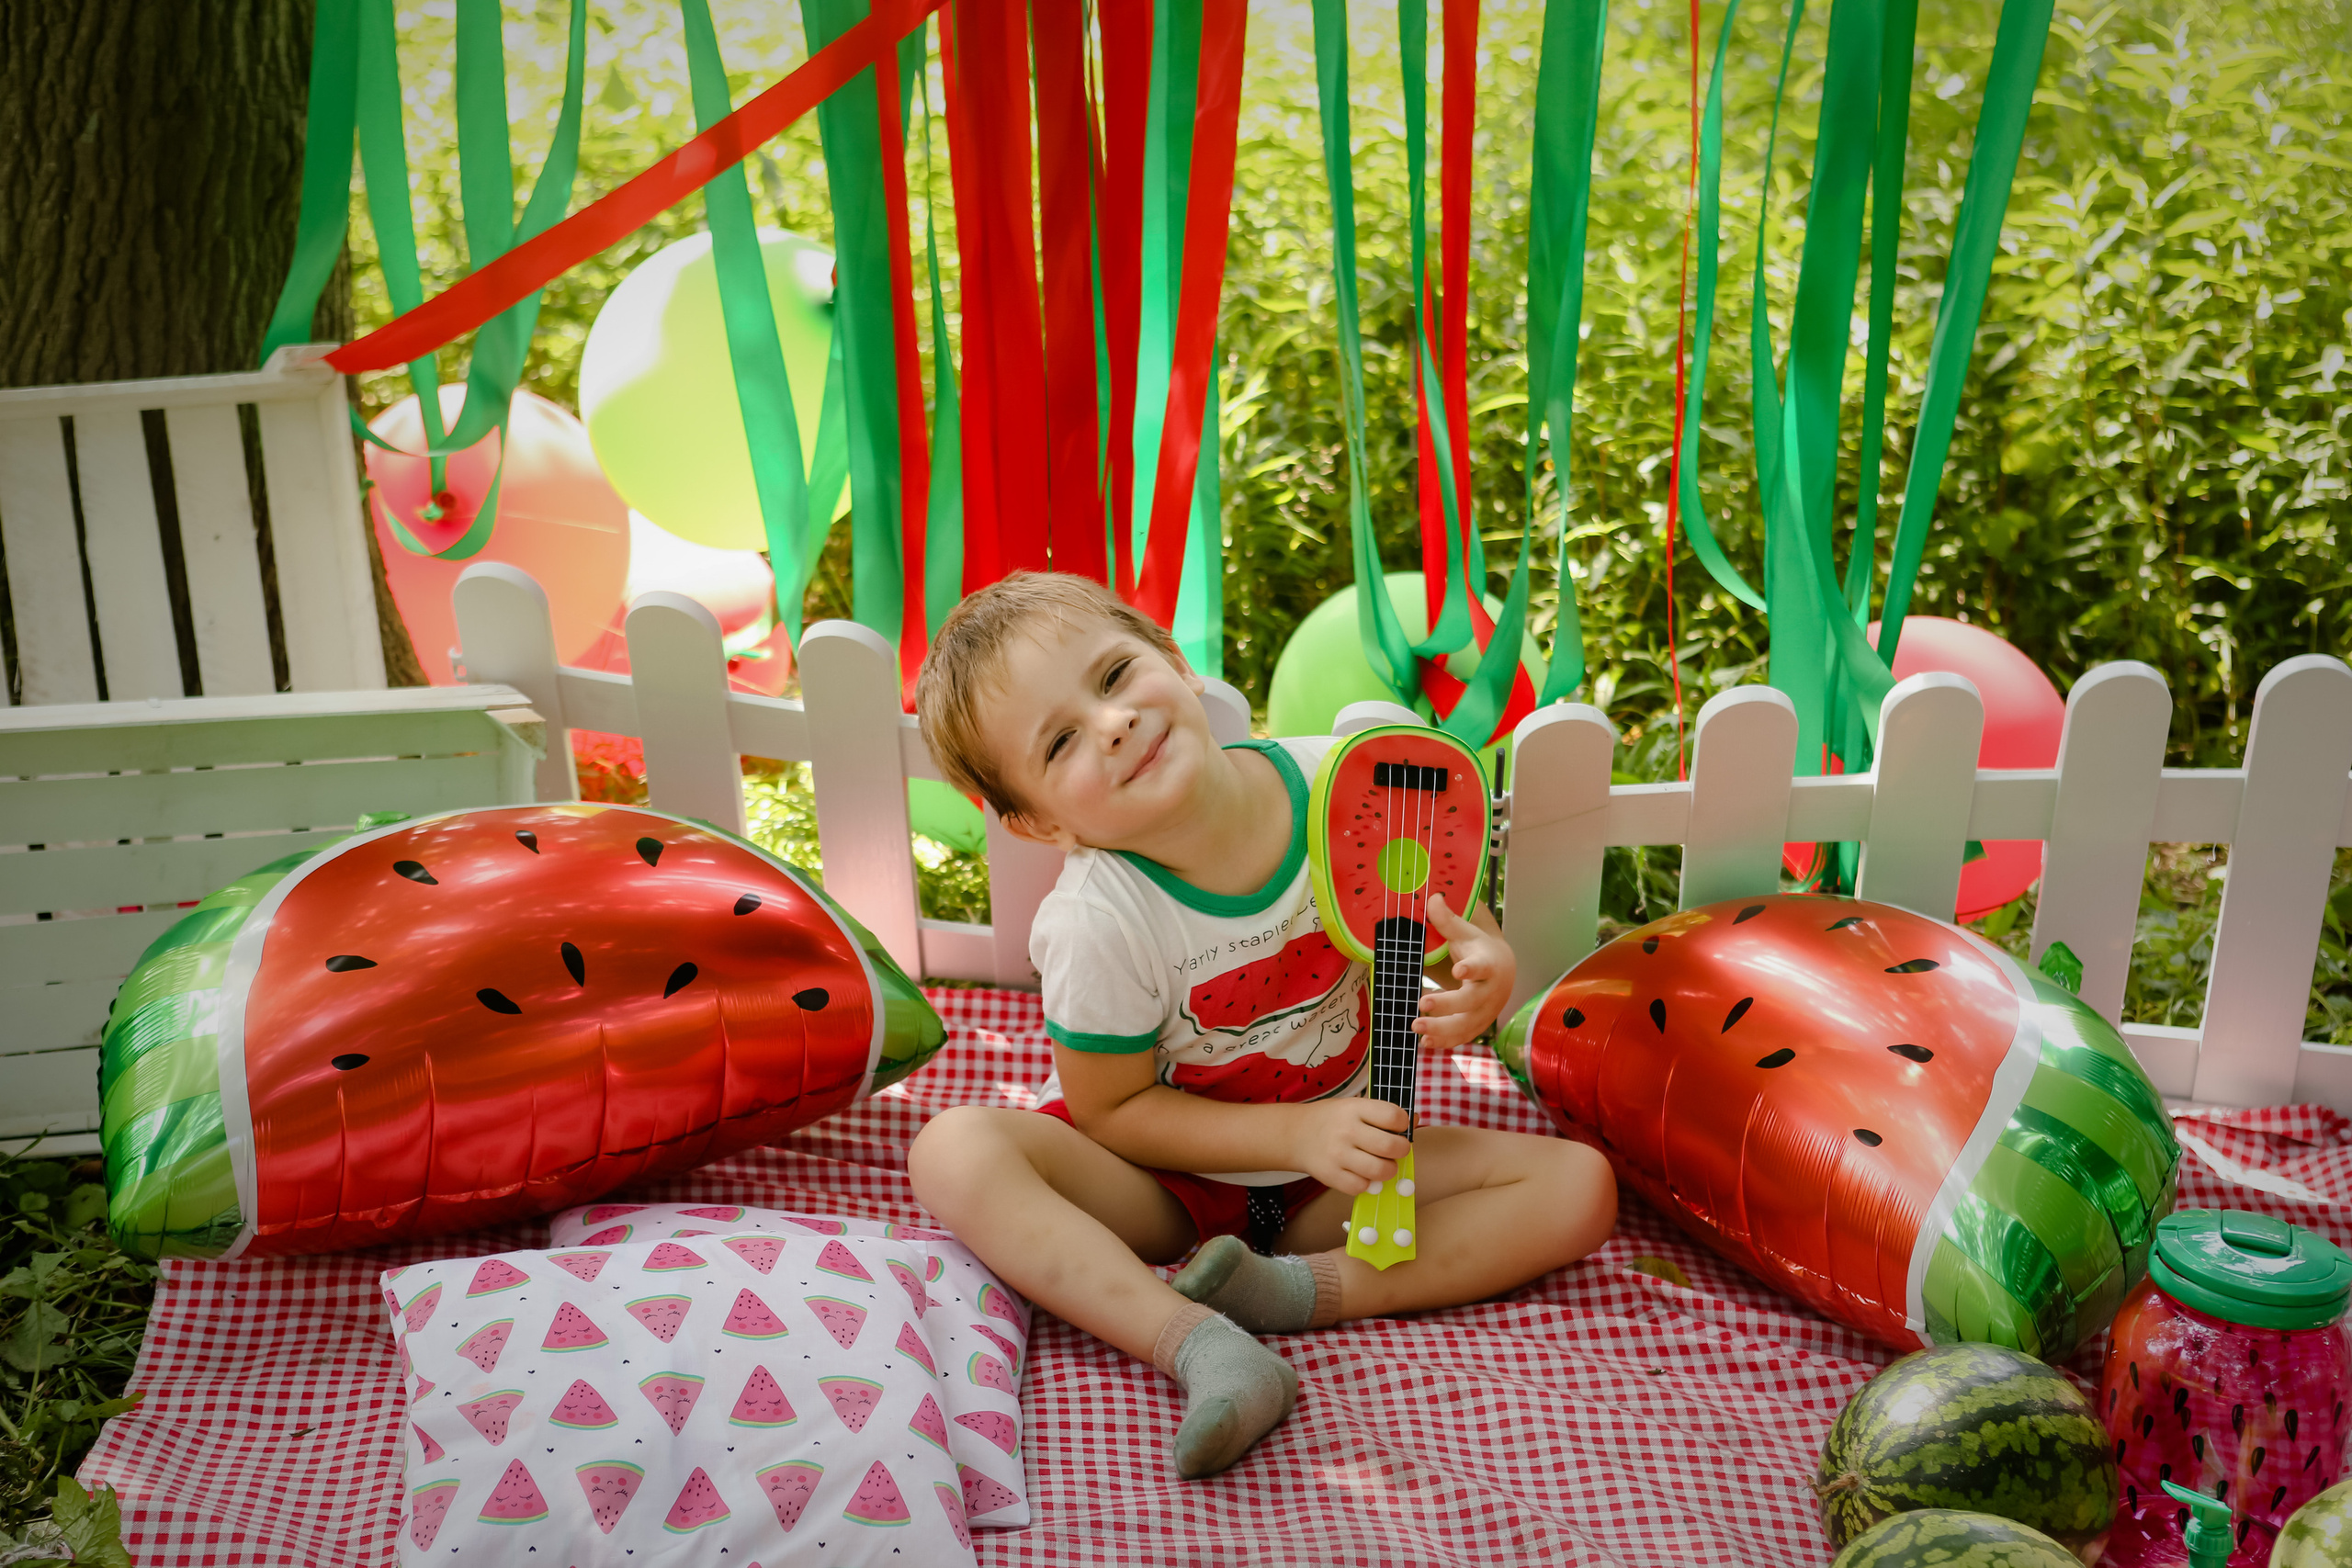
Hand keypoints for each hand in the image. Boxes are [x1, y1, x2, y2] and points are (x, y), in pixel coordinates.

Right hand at [1294, 1096, 1411, 1195]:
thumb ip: (1382, 1114)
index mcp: (1354, 1108)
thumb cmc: (1333, 1120)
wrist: (1294, 1135)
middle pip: (1390, 1146)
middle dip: (1402, 1150)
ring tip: (1383, 1165)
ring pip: (1380, 1171)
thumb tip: (1415, 1121)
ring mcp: (1337, 1155)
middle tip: (1396, 1150)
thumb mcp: (1354, 1107)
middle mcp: (1346, 1130)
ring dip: (1388, 1170)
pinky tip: (1363, 1174)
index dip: (1403, 1123)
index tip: (1398, 1127)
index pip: (1393, 1116)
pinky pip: (1362, 1187)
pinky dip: (1368, 1184)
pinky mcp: (1330, 1176)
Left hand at [1415, 892, 1516, 1050]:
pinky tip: (1424, 1042)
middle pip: (1471, 1001)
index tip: (1459, 970)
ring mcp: (1485, 1011)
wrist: (1502, 970)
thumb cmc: (1478, 949)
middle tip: (1423, 1004)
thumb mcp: (1464, 933)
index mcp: (1489, 964)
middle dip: (1448, 1004)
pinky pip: (1462, 1036)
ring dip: (1441, 1029)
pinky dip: (1444, 1041)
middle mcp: (1490, 991)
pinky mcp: (1477, 1025)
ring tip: (1415, 1027)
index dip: (1471, 969)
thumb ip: (1447, 920)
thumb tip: (1433, 898)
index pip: (1482, 967)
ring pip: (1465, 1024)